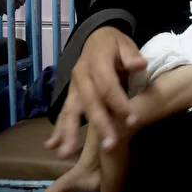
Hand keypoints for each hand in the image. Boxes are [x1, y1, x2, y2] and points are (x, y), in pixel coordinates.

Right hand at [45, 26, 146, 157]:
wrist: (96, 37)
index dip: (119, 103)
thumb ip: (131, 55)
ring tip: (67, 153)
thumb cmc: (114, 44)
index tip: (132, 120)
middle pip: (90, 102)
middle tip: (109, 146)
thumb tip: (139, 64)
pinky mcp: (71, 95)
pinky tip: (52, 146)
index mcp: (96, 62)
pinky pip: (63, 113)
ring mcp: (74, 87)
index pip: (108, 85)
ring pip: (71, 111)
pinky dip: (57, 129)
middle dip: (99, 125)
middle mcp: (81, 76)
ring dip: (69, 132)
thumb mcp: (125, 43)